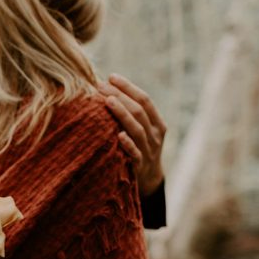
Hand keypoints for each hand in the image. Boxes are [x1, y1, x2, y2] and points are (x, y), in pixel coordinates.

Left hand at [100, 74, 165, 195]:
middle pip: (139, 111)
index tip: (111, 76)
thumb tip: (106, 89)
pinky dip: (128, 144)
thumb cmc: (139, 148)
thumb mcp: (141, 130)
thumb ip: (132, 114)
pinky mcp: (140, 166)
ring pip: (137, 129)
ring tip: (108, 101)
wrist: (149, 181)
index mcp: (157, 123)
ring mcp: (149, 151)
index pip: (145, 100)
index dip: (129, 87)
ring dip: (122, 114)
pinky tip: (118, 135)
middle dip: (120, 96)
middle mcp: (155, 135)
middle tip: (101, 86)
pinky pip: (135, 154)